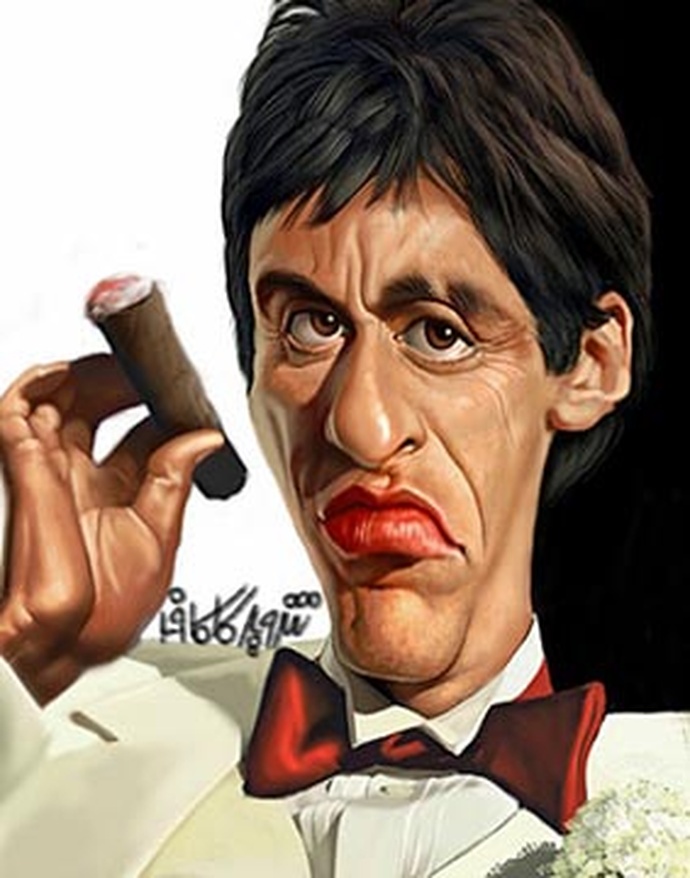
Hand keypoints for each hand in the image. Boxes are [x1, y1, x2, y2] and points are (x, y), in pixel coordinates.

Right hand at [0, 354, 222, 701]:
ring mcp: (51, 469)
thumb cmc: (100, 616)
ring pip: (60, 401)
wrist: (59, 644)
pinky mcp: (21, 466)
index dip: (162, 407)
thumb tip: (203, 441)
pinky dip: (40, 383)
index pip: (141, 433)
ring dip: (87, 374)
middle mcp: (83, 478)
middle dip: (125, 382)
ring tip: (118, 361)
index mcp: (119, 495)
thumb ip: (173, 483)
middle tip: (150, 369)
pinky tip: (67, 371)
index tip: (182, 390)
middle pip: (99, 409)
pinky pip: (17, 410)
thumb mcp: (156, 541)